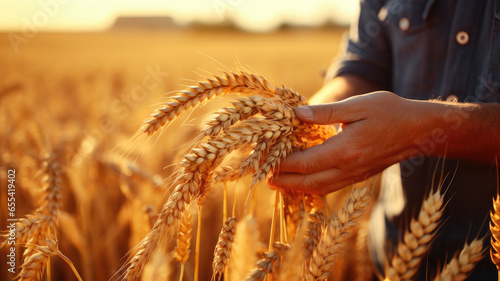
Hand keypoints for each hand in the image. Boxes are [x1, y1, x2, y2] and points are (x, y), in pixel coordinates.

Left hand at [269, 91, 418, 193]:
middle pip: (309, 182)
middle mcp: (348, 168)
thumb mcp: (358, 105)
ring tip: (278, 183)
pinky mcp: (359, 176)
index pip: (305, 163)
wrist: (419, 131)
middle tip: (265, 178)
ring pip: (319, 188)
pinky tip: (303, 181)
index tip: (265, 159)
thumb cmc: (390, 112)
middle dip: (284, 181)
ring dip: (296, 188)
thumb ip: (326, 112)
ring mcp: (354, 175)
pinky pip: (330, 186)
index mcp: (346, 150)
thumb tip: (296, 114)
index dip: (282, 163)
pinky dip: (312, 187)